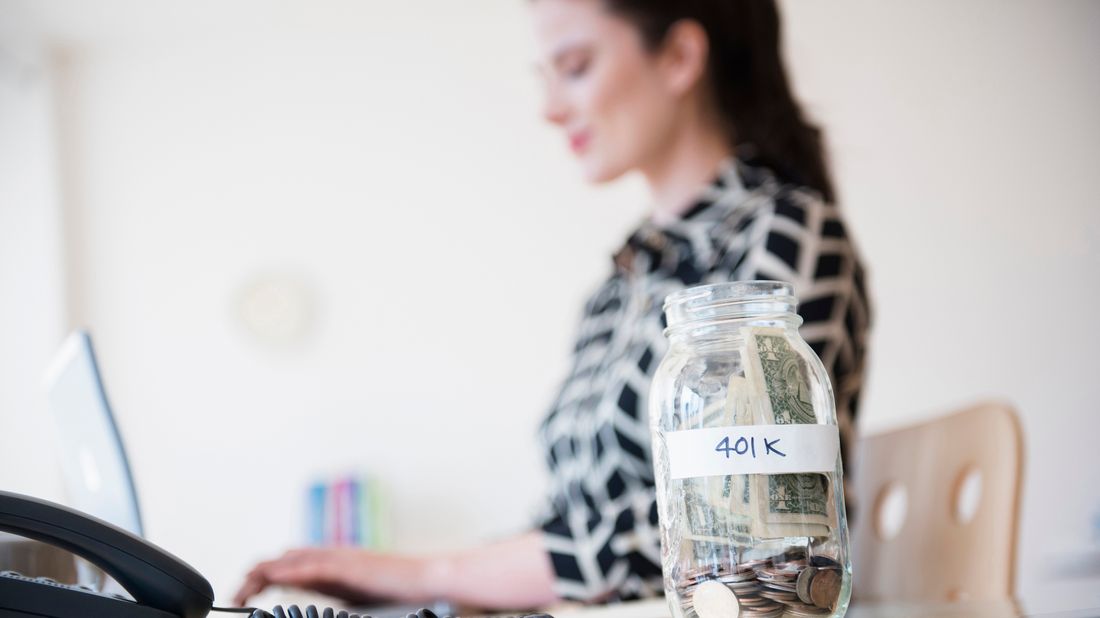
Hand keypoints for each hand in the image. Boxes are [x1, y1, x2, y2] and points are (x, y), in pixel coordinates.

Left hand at [232, 547, 430, 606]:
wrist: (425, 580)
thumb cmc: (394, 589)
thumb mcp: (353, 595)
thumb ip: (329, 593)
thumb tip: (309, 606)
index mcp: (327, 566)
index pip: (284, 566)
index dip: (259, 578)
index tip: (241, 598)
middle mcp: (329, 558)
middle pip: (280, 559)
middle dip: (253, 576)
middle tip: (233, 596)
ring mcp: (339, 560)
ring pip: (291, 559)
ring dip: (263, 573)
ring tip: (243, 589)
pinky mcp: (349, 567)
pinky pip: (314, 567)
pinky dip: (291, 572)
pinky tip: (275, 579)